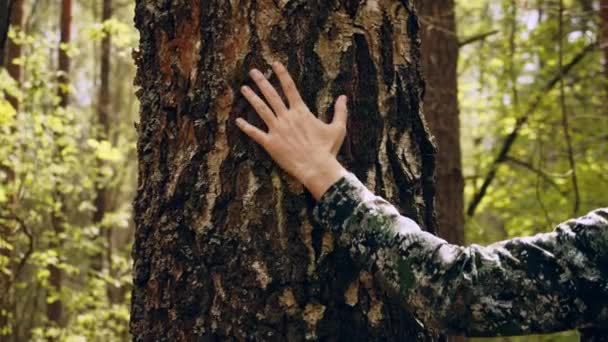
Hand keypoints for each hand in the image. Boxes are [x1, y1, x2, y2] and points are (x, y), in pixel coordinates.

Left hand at [236, 61, 348, 199]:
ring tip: (243, 88)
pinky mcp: (270, 143)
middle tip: (253, 71)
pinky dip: (246, 127)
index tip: (274, 64)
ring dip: (252, 98)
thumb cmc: (328, 149)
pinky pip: (255, 133)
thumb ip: (340, 111)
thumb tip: (343, 96)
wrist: (316, 167)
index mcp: (301, 112)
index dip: (282, 74)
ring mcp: (277, 130)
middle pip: (271, 95)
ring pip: (261, 110)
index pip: (290, 88)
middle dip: (261, 82)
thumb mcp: (338, 128)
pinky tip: (237, 121)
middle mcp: (287, 117)